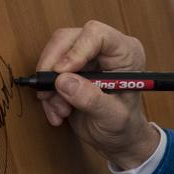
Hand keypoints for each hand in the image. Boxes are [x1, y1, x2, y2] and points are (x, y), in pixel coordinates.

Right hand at [36, 20, 162, 167]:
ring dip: (50, 86)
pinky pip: (48, 71)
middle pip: (68, 39)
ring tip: (61, 111)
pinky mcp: (71, 67)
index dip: (76, 50)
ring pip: (54, 55)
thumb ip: (91, 99)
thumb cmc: (125, 126)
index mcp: (125, 53)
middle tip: (47, 93)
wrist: (117, 139)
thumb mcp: (113, 117)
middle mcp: (105, 49)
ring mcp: (86, 56)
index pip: (96, 34)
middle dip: (53, 67)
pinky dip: (48, 94)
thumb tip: (63, 82)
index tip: (61, 72)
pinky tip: (58, 112)